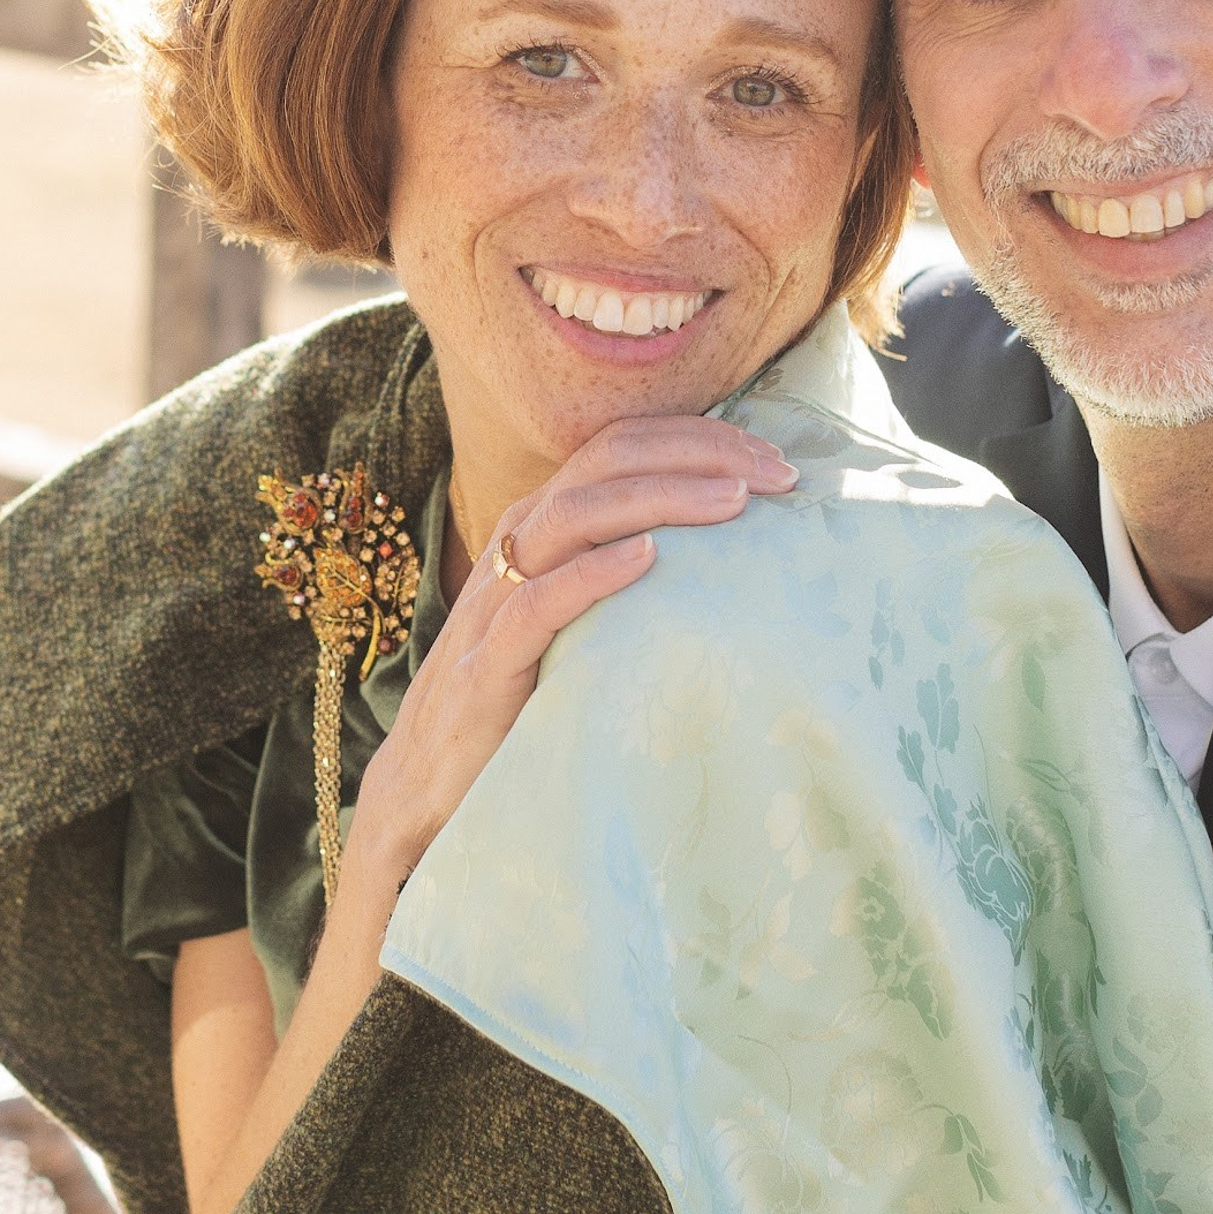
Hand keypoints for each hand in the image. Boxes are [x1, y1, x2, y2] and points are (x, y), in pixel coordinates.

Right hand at [353, 414, 795, 890]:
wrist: (435, 774)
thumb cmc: (529, 686)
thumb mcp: (586, 612)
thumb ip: (634, 571)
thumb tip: (737, 552)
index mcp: (545, 521)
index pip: (623, 445)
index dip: (700, 438)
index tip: (776, 462)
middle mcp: (520, 542)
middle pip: (606, 462)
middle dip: (698, 454)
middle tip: (776, 475)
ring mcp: (498, 598)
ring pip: (575, 515)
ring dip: (659, 497)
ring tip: (734, 502)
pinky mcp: (488, 664)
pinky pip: (538, 604)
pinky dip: (593, 573)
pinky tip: (650, 558)